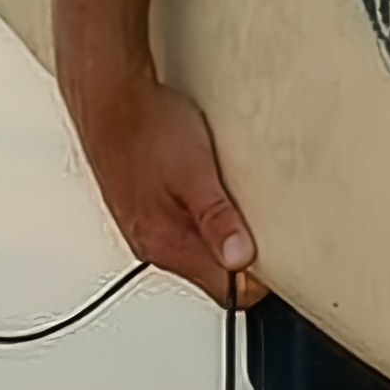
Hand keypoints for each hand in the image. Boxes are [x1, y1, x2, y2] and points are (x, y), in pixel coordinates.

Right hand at [66, 69, 262, 301]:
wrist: (108, 98)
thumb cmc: (147, 127)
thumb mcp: (194, 169)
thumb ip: (216, 217)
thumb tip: (240, 258)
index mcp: (167, 242)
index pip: (226, 291)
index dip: (258, 277)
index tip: (280, 252)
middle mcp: (153, 244)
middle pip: (213, 275)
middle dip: (244, 260)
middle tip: (269, 227)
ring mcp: (146, 228)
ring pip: (198, 252)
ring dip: (224, 238)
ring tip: (241, 205)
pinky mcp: (143, 210)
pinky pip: (183, 230)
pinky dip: (204, 221)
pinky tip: (210, 193)